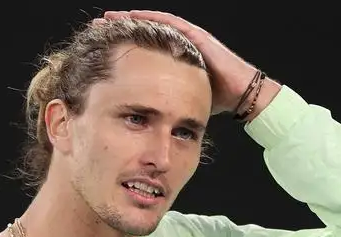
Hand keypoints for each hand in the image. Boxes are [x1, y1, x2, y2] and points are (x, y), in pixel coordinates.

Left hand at [101, 10, 280, 116]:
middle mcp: (179, 45)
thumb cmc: (217, 99)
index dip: (122, 44)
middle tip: (97, 26)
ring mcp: (188, 38)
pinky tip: (136, 15)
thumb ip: (166, 100)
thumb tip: (146, 117)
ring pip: (154, 24)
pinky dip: (153, 18)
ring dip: (132, 19)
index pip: (143, 47)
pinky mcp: (197, 36)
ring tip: (110, 18)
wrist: (242, 95)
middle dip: (121, 28)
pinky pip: (171, 23)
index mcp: (173, 60)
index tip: (100, 44)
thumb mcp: (182, 99)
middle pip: (144, 32)